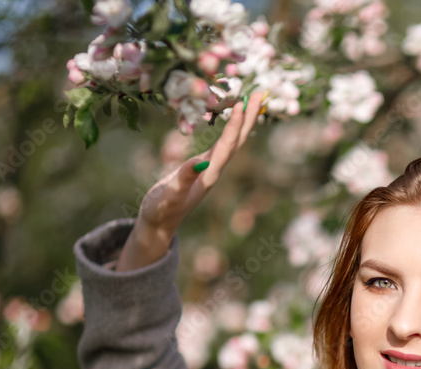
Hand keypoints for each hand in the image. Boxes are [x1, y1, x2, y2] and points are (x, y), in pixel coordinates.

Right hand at [116, 90, 267, 271]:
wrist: (159, 224)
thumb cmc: (161, 210)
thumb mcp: (170, 195)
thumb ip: (183, 179)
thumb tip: (199, 163)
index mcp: (208, 175)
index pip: (226, 147)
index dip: (234, 126)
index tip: (242, 103)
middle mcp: (214, 170)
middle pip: (237, 141)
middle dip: (249, 117)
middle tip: (261, 93)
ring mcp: (210, 168)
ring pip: (232, 141)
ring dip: (244, 121)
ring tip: (252, 100)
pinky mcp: (204, 167)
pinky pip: (223, 144)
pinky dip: (231, 129)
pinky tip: (234, 120)